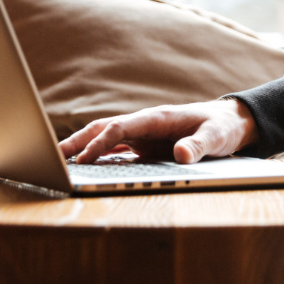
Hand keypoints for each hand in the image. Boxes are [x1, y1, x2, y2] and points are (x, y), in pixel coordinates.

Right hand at [58, 99, 258, 163]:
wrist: (231, 122)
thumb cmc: (222, 127)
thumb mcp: (216, 138)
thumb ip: (199, 146)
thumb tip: (181, 155)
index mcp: (158, 117)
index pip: (121, 127)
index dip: (100, 142)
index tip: (82, 158)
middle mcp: (146, 123)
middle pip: (105, 127)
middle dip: (79, 141)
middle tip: (52, 156)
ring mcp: (144, 133)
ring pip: (106, 136)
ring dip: (83, 146)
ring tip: (57, 161)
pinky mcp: (146, 144)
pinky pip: (117, 148)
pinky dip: (98, 154)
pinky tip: (83, 166)